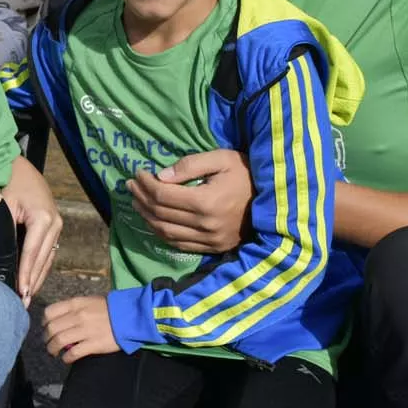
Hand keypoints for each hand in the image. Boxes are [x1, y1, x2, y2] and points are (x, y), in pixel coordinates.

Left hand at [2, 155, 62, 304]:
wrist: (20, 167)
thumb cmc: (9, 183)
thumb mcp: (3, 205)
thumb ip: (4, 230)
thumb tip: (2, 257)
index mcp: (44, 219)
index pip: (32, 253)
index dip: (25, 274)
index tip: (20, 292)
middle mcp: (55, 223)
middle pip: (42, 259)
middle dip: (33, 281)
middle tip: (24, 302)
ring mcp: (57, 225)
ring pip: (48, 258)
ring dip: (38, 277)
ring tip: (29, 296)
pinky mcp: (55, 226)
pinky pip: (48, 251)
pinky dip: (40, 267)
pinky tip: (33, 280)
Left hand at [43, 295, 118, 362]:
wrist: (129, 316)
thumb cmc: (108, 309)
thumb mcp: (88, 301)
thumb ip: (72, 308)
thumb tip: (58, 319)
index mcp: (75, 304)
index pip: (49, 312)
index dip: (44, 322)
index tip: (45, 328)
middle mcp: (77, 316)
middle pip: (51, 329)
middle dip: (46, 339)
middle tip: (48, 343)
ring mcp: (85, 330)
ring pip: (59, 341)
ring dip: (52, 349)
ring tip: (54, 353)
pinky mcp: (93, 344)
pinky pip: (73, 353)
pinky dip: (66, 357)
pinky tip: (66, 359)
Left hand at [129, 150, 251, 253]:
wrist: (276, 201)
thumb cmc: (247, 173)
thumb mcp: (221, 159)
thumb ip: (190, 165)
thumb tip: (161, 176)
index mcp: (206, 202)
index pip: (162, 195)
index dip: (145, 184)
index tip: (137, 173)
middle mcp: (205, 225)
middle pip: (160, 213)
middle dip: (141, 197)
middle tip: (131, 185)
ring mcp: (210, 240)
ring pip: (165, 232)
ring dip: (146, 217)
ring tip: (136, 202)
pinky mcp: (214, 248)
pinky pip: (179, 244)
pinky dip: (161, 233)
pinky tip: (153, 221)